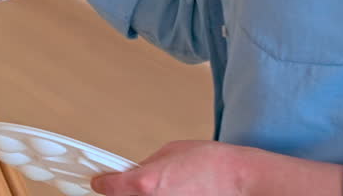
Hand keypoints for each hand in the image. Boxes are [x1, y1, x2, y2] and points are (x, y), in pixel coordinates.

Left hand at [91, 141, 342, 195]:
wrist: (242, 182)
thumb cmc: (213, 165)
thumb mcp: (171, 151)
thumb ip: (146, 164)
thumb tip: (134, 172)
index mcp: (143, 183)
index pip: (107, 188)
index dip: (102, 183)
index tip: (100, 183)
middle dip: (124, 193)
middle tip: (131, 187)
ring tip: (164, 189)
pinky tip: (173, 193)